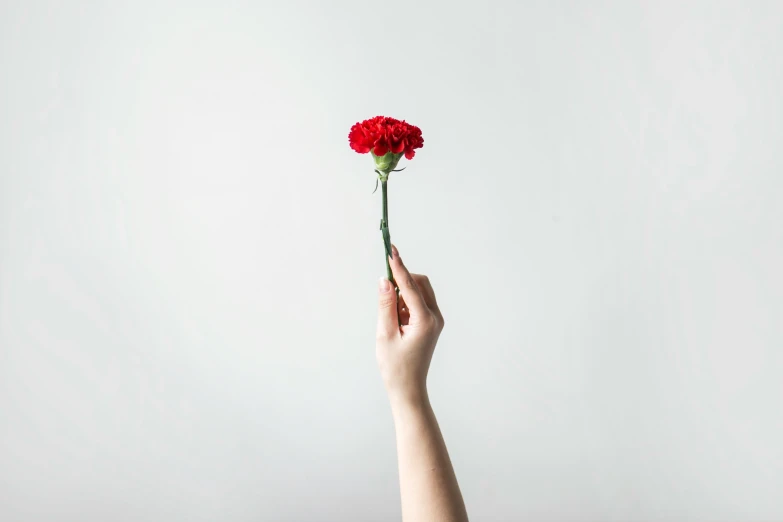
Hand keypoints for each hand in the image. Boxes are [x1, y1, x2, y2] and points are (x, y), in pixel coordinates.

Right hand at [376, 245, 444, 404]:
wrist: (408, 388)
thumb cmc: (395, 366)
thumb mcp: (385, 334)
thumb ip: (386, 304)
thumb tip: (385, 280)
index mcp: (425, 320)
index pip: (411, 285)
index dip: (398, 267)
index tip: (391, 250)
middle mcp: (435, 317)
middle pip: (420, 283)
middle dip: (402, 280)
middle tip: (383, 287)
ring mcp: (435, 320)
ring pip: (420, 292)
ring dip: (403, 293)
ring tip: (389, 317)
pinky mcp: (431, 324)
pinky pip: (418, 303)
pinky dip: (406, 303)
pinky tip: (395, 320)